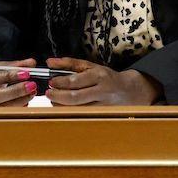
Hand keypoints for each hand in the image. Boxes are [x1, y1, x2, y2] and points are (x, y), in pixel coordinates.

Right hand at [0, 58, 37, 105]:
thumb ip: (12, 66)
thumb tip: (30, 64)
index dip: (9, 76)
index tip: (25, 73)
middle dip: (15, 91)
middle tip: (31, 85)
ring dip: (19, 101)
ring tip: (31, 93)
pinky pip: (2, 115)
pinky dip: (16, 108)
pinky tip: (25, 102)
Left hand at [45, 57, 160, 105]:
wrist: (129, 91)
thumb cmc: (107, 77)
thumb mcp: (90, 66)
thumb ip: (69, 63)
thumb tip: (50, 62)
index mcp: (99, 76)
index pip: (76, 81)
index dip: (61, 82)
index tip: (50, 82)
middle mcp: (101, 91)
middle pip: (75, 97)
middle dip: (58, 96)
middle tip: (48, 93)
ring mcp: (102, 105)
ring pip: (77, 109)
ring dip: (61, 105)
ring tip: (53, 99)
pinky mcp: (100, 115)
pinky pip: (81, 115)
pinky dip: (69, 111)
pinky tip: (62, 106)